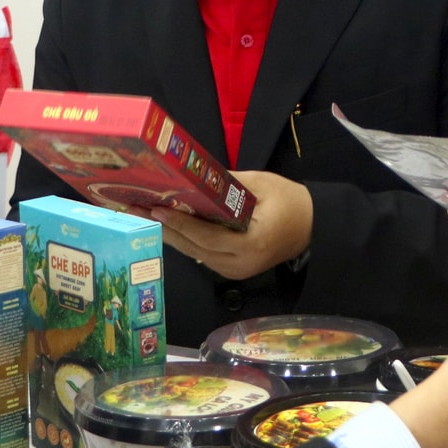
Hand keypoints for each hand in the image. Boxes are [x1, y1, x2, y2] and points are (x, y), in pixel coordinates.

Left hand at [138, 170, 313, 280]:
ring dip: (170, 234)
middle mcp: (240, 265)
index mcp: (251, 245)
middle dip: (164, 227)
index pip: (207, 236)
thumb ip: (227, 184)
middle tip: (134, 209)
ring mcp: (235, 271)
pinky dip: (184, 239)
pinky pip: (203, 254)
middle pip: (194, 248)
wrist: (313, 227)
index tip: (156, 207)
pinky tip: (166, 225)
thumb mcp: (261, 184)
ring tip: (143, 214)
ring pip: (195, 253)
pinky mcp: (232, 271)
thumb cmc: (290, 203)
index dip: (180, 223)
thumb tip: (194, 175)